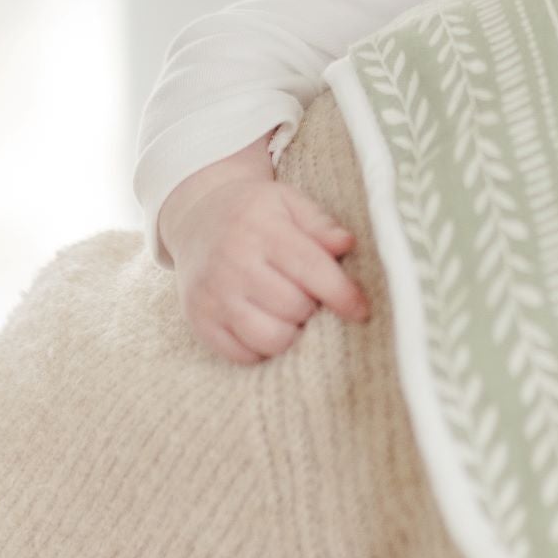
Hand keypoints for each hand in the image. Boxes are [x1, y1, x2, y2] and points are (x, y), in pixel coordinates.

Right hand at [160, 137, 371, 363]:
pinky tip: (266, 324)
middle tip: (310, 297)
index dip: (342, 294)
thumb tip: (347, 244)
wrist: (196, 217)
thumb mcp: (288, 201)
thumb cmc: (253, 212)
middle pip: (294, 307)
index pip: (311, 268)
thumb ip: (320, 223)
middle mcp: (232, 262)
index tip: (361, 310)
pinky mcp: (199, 320)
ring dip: (292, 333)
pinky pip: (242, 356)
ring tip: (291, 314)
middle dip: (314, 309)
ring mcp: (212, 295)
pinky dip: (263, 349)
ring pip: (270, 338)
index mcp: (260, 229)